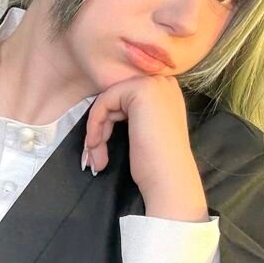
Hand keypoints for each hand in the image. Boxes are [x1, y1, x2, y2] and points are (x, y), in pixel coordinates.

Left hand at [83, 73, 207, 217]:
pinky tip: (95, 144)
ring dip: (96, 130)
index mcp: (167, 93)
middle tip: (94, 158)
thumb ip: (133, 114)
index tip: (100, 149)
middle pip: (116, 99)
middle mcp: (163, 83)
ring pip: (108, 101)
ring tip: (95, 158)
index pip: (126, 99)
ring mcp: (154, 85)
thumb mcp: (144, 131)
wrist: (169, 179)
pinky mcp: (140, 90)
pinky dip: (94, 124)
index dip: (110, 123)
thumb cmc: (156, 165)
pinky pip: (104, 102)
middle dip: (100, 127)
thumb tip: (105, 110)